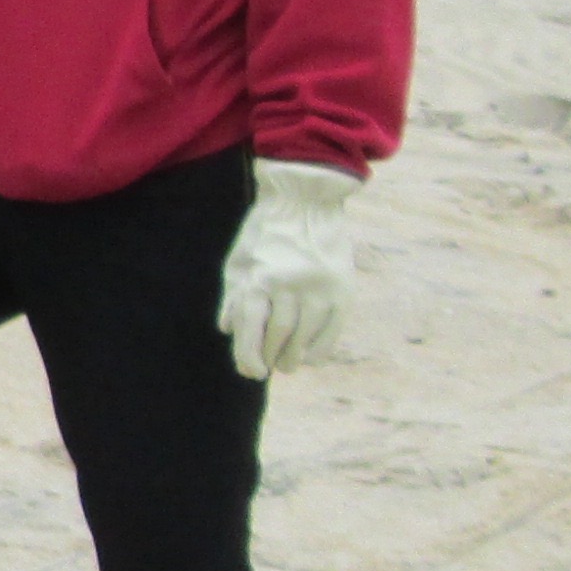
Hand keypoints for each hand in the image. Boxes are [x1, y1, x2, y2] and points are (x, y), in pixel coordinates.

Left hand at [217, 161, 357, 380]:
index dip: (249, 357)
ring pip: (305, 336)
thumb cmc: (264, 234)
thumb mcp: (239, 261)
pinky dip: (320, 348)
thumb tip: (228, 331)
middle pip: (279, 335)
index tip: (251, 372)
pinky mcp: (342, 287)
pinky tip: (310, 356)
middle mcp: (288, 285)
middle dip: (271, 357)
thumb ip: (234, 297)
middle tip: (268, 368)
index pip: (251, 330)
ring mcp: (318, 286)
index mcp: (258, 278)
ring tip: (287, 364)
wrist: (305, 199)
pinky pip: (332, 329)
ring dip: (294, 357)